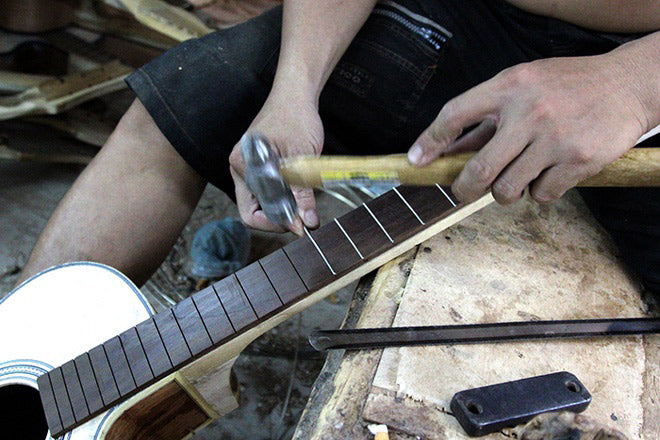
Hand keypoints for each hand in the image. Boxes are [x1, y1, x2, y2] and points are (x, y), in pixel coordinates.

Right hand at [229, 89, 322, 234]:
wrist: (297, 96)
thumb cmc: (296, 118)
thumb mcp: (302, 160)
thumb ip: (302, 194)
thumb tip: (306, 223)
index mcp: (242, 166)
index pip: (250, 213)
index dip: (275, 223)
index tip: (299, 225)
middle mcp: (240, 169)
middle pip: (254, 211)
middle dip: (278, 218)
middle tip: (303, 218)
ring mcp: (249, 169)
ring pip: (262, 204)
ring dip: (283, 208)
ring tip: (303, 204)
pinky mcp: (260, 168)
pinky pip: (268, 192)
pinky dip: (284, 198)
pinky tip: (299, 194)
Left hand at [407, 54, 648, 203]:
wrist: (627, 85)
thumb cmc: (567, 86)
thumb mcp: (523, 86)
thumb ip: (485, 118)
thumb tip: (445, 151)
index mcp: (510, 86)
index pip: (455, 114)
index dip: (430, 140)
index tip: (416, 161)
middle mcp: (530, 111)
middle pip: (480, 169)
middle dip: (463, 189)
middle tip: (462, 191)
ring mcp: (555, 138)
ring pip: (508, 190)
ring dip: (504, 192)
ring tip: (516, 178)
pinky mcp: (578, 161)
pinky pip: (541, 195)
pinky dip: (539, 192)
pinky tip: (548, 174)